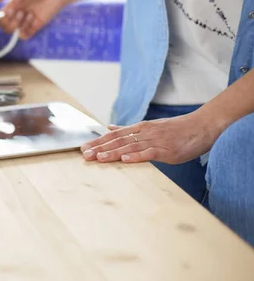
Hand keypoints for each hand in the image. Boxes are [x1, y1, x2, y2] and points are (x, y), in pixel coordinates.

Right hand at [0, 0, 70, 39]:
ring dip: (20, 24)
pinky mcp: (35, 26)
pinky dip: (26, 32)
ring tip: (30, 14)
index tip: (5, 12)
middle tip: (20, 12)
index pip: (0, 17)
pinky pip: (25, 36)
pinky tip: (32, 21)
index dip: (1, 18)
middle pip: (6, 26)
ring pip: (15, 31)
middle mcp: (18, 14)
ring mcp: (26, 21)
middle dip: (11, 21)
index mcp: (12, 5)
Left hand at [80, 112, 219, 163]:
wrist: (202, 126)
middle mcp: (145, 133)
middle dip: (100, 148)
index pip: (114, 135)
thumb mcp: (150, 126)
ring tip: (99, 158)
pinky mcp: (167, 150)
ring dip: (113, 152)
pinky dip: (136, 156)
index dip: (98, 142)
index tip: (84, 148)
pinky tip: (124, 159)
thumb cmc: (176, 129)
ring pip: (130, 146)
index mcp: (140, 128)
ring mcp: (156, 141)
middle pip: (118, 140)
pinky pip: (149, 153)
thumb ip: (129, 129)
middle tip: (85, 154)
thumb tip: (109, 127)